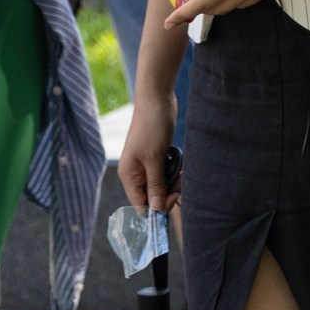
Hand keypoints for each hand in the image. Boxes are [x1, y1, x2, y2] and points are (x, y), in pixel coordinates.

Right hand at [119, 95, 179, 213]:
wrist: (157, 99)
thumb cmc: (152, 127)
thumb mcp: (155, 159)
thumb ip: (156, 185)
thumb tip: (156, 210)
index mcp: (129, 176)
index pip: (140, 204)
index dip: (157, 206)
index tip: (174, 198)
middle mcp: (135, 173)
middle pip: (153, 196)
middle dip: (169, 191)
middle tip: (180, 179)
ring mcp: (146, 165)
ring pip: (162, 184)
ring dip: (174, 180)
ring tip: (180, 168)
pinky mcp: (157, 156)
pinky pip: (166, 172)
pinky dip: (174, 170)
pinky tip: (179, 161)